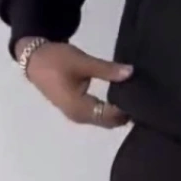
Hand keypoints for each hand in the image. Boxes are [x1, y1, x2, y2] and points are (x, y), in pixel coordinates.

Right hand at [18, 38, 133, 128]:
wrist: (34, 59)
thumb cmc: (56, 60)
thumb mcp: (83, 62)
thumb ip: (107, 70)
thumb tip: (131, 73)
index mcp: (78, 108)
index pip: (110, 115)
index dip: (126, 109)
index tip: (144, 99)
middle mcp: (79, 117)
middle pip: (108, 121)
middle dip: (125, 113)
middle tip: (146, 98)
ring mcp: (77, 114)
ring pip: (104, 119)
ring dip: (118, 112)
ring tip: (137, 98)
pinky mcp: (76, 109)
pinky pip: (98, 114)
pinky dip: (110, 109)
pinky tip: (123, 98)